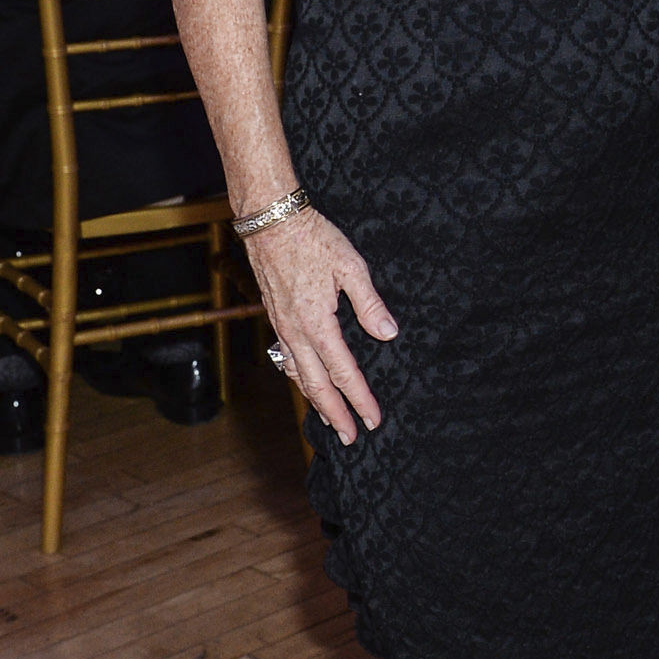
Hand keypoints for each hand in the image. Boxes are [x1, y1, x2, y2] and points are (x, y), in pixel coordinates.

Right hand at [245, 208, 395, 445]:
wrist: (271, 221)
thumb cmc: (313, 238)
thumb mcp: (351, 266)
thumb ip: (369, 303)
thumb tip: (387, 332)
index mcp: (318, 323)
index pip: (344, 372)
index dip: (360, 398)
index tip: (373, 419)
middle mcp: (296, 332)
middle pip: (318, 385)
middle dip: (336, 414)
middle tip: (351, 437)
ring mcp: (282, 326)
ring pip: (299, 375)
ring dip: (316, 401)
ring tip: (330, 419)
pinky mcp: (276, 317)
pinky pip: (288, 358)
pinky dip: (299, 378)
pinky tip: (305, 381)